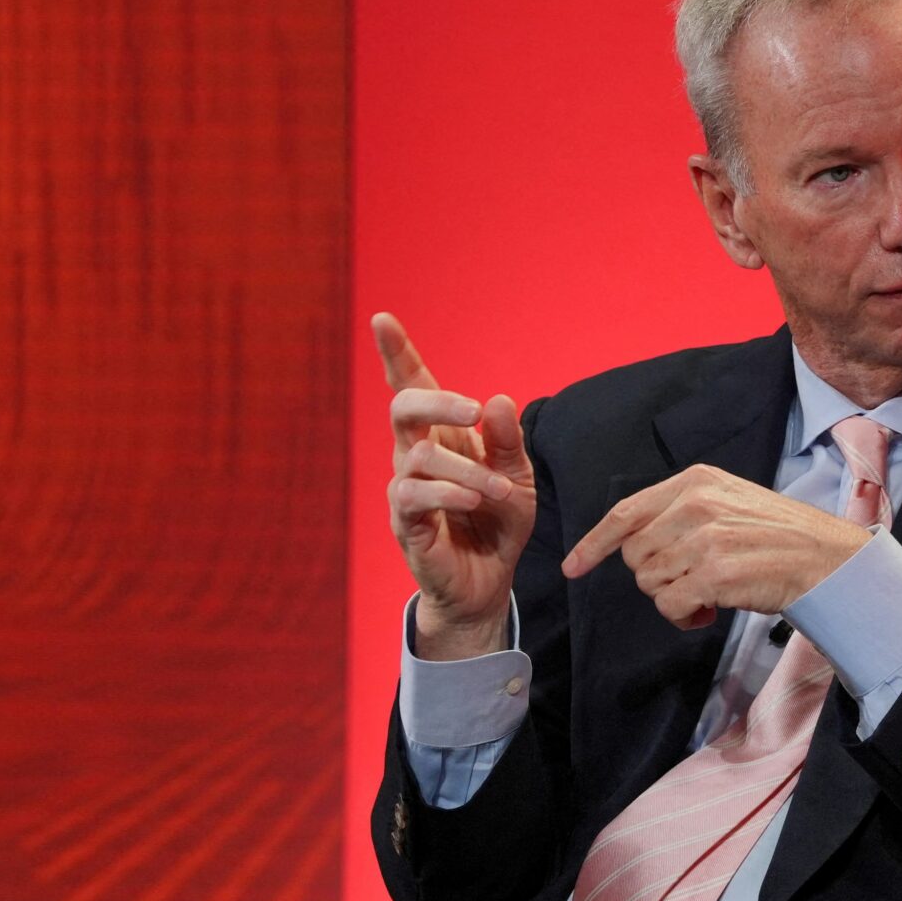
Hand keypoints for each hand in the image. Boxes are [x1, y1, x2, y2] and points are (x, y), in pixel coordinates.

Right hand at [374, 313, 534, 658]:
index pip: (414, 387)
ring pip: (418, 456)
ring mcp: (405, 488)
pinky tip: (472, 502)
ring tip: (500, 492)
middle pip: (403, 407)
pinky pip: (414, 495)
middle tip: (474, 410)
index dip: (396, 354)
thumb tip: (498, 400)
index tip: (383, 319)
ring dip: (467, 469)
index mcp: (442, 436)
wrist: (488, 580)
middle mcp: (415, 455)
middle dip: (436, 400)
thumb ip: (508, 441)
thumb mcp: (518, 476)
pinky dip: (448, 493)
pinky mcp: (405, 523)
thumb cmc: (497, 522)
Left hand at [562, 464, 870, 629]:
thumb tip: (633, 544)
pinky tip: (709, 612)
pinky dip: (684, 617)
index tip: (574, 566)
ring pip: (650, 583)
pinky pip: (670, 606)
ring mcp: (705, 538)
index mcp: (696, 481)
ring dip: (673, 599)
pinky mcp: (715, 573)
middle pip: (634, 555)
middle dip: (655, 577)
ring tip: (707, 596)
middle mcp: (696, 504)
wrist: (828, 559)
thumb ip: (682, 512)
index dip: (594, 543)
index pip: (626, 512)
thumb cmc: (781, 537)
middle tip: (691, 583)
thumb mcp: (730, 502)